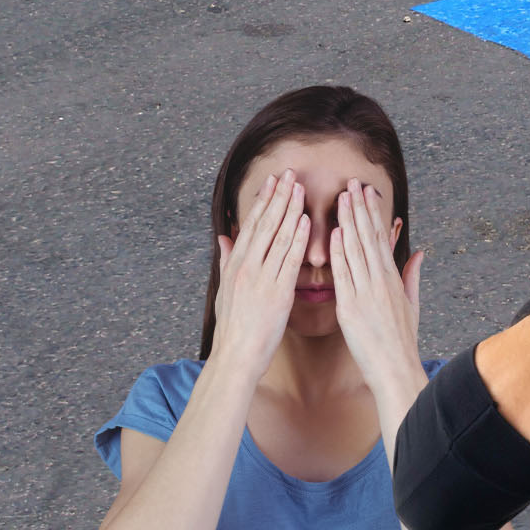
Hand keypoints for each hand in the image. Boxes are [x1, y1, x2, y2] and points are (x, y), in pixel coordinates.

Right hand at [210, 169, 308, 375]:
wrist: (236, 356)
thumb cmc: (233, 326)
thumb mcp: (224, 289)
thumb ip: (227, 259)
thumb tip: (225, 235)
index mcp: (236, 264)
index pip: (251, 224)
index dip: (263, 200)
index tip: (272, 180)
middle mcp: (247, 267)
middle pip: (264, 224)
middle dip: (278, 196)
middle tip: (289, 173)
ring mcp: (261, 278)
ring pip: (277, 237)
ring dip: (290, 209)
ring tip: (299, 187)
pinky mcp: (277, 292)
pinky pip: (288, 260)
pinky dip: (296, 238)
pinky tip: (305, 221)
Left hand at [330, 179, 423, 392]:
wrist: (395, 368)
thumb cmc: (402, 341)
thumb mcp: (413, 304)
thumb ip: (413, 275)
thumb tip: (420, 252)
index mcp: (393, 279)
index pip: (380, 238)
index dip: (373, 214)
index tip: (366, 193)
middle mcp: (380, 282)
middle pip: (368, 238)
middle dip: (360, 209)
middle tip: (353, 183)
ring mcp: (366, 293)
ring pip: (356, 250)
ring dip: (348, 222)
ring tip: (343, 198)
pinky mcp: (351, 307)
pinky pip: (344, 275)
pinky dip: (340, 253)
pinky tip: (335, 233)